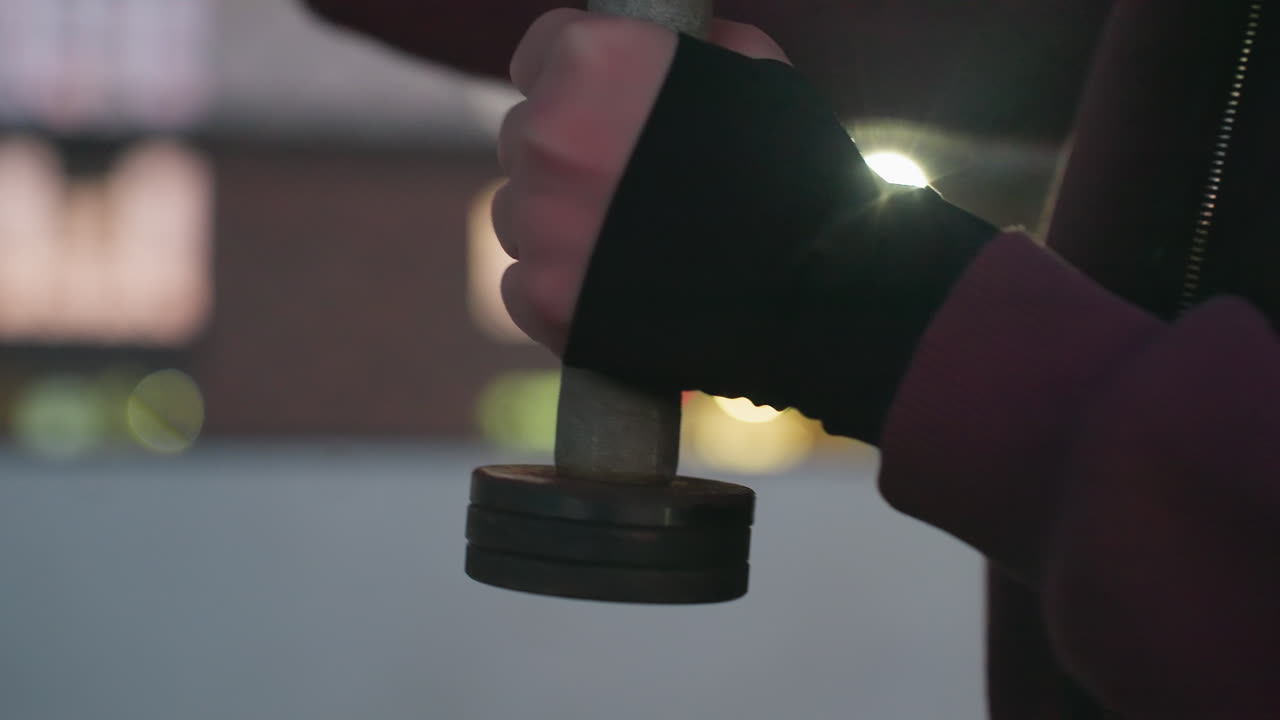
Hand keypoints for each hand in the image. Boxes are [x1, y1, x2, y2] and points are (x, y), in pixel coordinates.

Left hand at [494, 8, 788, 352]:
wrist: (823, 289)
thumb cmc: (800, 175)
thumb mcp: (755, 76)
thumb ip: (690, 51)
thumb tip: (660, 48)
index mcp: (593, 61)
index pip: (537, 55)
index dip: (572, 85)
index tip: (597, 113)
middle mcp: (549, 133)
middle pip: (527, 138)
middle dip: (568, 160)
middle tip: (631, 193)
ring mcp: (540, 220)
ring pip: (518, 212)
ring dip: (558, 225)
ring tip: (632, 248)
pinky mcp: (543, 297)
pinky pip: (521, 283)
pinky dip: (559, 290)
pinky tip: (616, 293)